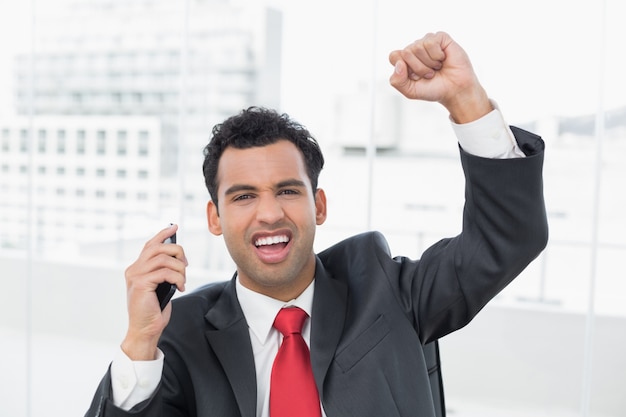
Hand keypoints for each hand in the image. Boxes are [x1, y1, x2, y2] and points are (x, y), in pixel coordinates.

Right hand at [121, 224, 187, 359]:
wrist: (145, 330)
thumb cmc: (154, 310)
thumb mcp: (160, 286)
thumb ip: (163, 271)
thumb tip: (178, 257)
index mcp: (136, 268)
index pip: (149, 245)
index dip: (162, 234)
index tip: (174, 226)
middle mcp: (133, 269)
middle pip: (159, 248)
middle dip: (177, 252)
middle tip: (185, 266)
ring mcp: (135, 276)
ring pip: (164, 259)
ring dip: (179, 269)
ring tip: (182, 280)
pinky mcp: (141, 284)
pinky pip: (166, 272)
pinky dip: (178, 278)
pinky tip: (180, 287)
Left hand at [388, 31, 491, 122]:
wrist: (455, 90)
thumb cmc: (434, 89)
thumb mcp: (410, 91)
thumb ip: (397, 81)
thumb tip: (399, 64)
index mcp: (405, 60)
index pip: (394, 56)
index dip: (404, 69)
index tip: (415, 77)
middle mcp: (415, 49)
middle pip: (406, 52)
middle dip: (418, 68)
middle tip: (429, 74)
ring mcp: (427, 42)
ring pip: (417, 47)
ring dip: (429, 63)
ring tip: (437, 67)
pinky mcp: (440, 38)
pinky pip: (430, 42)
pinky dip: (437, 55)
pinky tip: (443, 59)